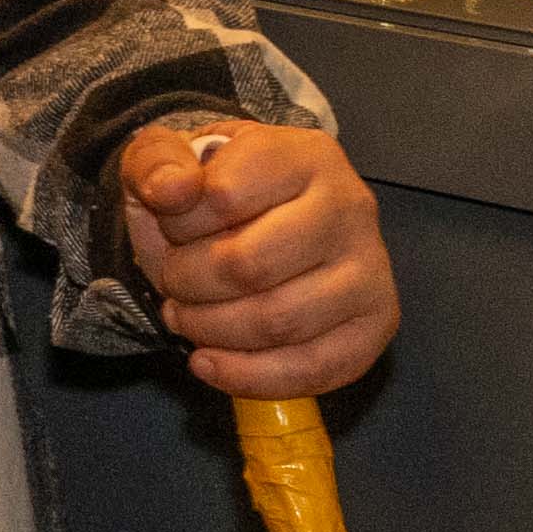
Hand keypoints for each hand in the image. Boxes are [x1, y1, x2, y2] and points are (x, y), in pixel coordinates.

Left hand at [126, 115, 397, 397]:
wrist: (258, 220)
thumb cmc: (213, 190)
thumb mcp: (171, 158)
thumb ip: (156, 162)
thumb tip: (171, 191)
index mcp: (304, 155)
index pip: (224, 196)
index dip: (178, 223)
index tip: (170, 226)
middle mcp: (351, 206)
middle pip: (250, 267)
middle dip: (189, 284)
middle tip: (173, 283)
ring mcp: (371, 268)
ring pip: (279, 322)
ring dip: (211, 331)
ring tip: (188, 317)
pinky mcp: (377, 323)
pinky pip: (314, 369)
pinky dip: (248, 376)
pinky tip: (210, 362)